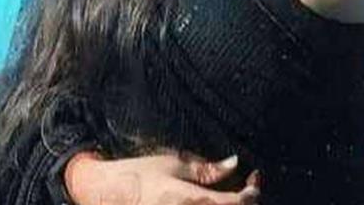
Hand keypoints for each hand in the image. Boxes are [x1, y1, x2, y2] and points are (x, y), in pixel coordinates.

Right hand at [64, 149, 261, 204]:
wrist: (109, 193)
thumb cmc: (141, 175)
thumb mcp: (174, 164)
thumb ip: (206, 169)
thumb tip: (234, 162)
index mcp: (192, 201)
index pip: (237, 204)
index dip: (252, 192)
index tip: (254, 178)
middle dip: (247, 203)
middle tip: (247, 189)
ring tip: (232, 198)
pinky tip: (213, 203)